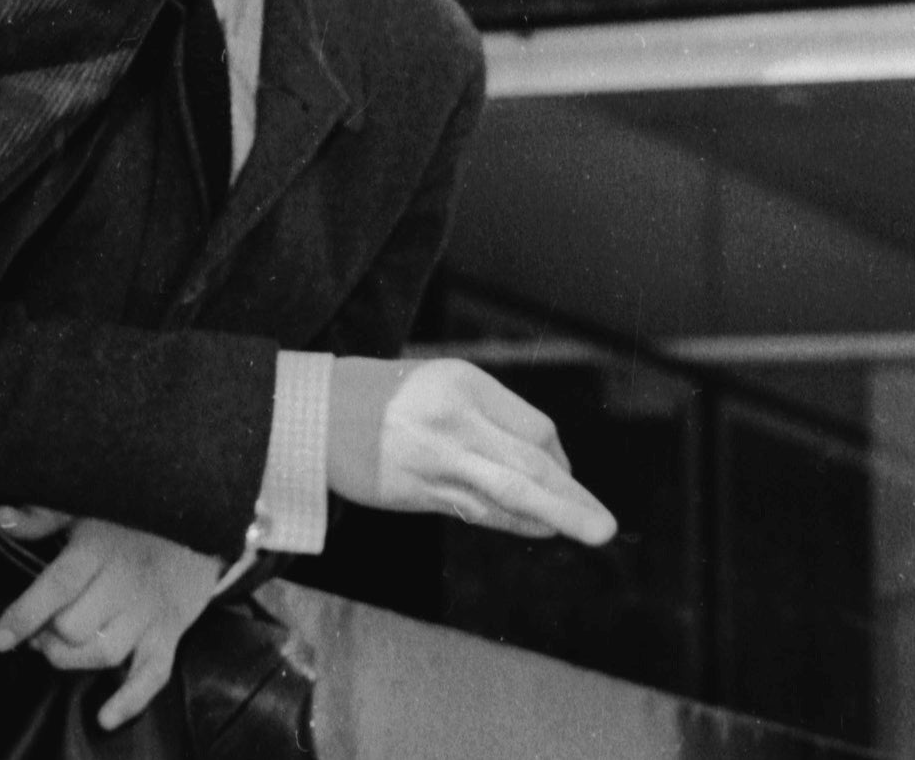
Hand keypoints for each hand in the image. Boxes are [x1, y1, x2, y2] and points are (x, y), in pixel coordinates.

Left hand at [0, 509, 231, 728]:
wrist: (194, 523)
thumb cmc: (129, 517)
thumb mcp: (83, 506)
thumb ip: (41, 516)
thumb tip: (1, 517)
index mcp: (97, 551)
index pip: (57, 587)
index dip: (24, 615)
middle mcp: (123, 584)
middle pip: (76, 627)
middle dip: (45, 637)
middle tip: (35, 634)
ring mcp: (149, 613)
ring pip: (105, 653)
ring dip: (72, 660)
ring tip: (55, 651)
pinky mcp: (170, 634)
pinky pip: (153, 675)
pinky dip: (130, 700)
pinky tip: (105, 716)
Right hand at [328, 357, 617, 541]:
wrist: (309, 412)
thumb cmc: (378, 395)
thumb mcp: (435, 383)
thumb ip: (484, 418)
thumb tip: (541, 462)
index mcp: (462, 383)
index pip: (536, 429)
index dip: (558, 459)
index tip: (564, 475)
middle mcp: (455, 420)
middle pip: (531, 467)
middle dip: (572, 499)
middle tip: (604, 528)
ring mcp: (437, 458)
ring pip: (511, 495)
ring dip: (555, 517)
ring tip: (589, 531)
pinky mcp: (418, 490)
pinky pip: (480, 512)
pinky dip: (514, 523)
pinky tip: (537, 528)